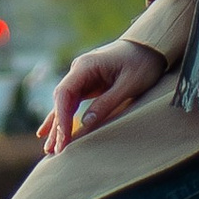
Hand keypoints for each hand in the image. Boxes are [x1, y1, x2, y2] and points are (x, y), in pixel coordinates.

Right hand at [38, 39, 166, 153]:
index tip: (64, 138)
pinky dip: (63, 119)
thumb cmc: (141, 62)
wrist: (150, 46)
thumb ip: (106, 103)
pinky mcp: (88, 84)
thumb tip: (85, 125)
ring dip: (57, 126)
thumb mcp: (128, 84)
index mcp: (85, 66)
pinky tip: (49, 133)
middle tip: (56, 152)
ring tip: (50, 150)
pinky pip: (72, 104)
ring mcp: (82, 78)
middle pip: (61, 101)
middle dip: (58, 127)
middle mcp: (78, 71)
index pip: (64, 93)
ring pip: (64, 105)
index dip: (61, 118)